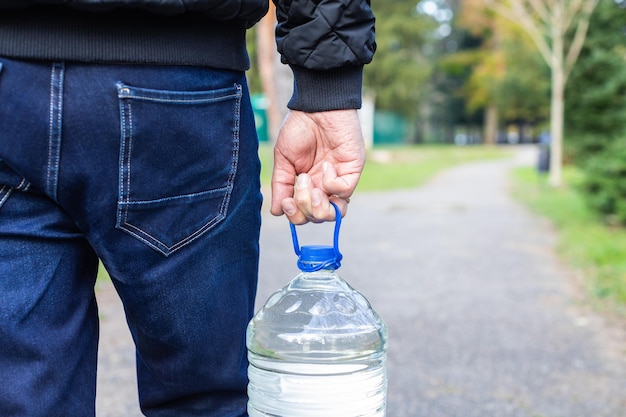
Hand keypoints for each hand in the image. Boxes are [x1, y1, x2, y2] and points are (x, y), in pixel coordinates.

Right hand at [270, 109, 365, 223]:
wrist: (316, 106)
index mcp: (307, 185)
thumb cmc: (299, 128)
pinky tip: (326, 165)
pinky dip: (331, 183)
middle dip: (305, 209)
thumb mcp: (283, 159)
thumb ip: (281, 185)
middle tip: (300, 183)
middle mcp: (324, 187)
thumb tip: (277, 212)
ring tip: (311, 185)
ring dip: (319, 205)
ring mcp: (339, 180)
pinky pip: (344, 191)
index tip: (287, 201)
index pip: (304, 215)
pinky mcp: (352, 170)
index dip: (295, 215)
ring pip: (335, 212)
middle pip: (318, 217)